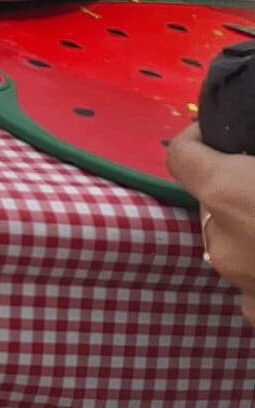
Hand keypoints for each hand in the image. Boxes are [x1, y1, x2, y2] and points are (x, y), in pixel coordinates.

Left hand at [170, 126, 254, 324]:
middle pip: (208, 204)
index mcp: (228, 194)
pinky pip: (251, 285)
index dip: (198, 140)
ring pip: (229, 247)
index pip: (179, 154)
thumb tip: (234, 152)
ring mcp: (242, 288)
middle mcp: (221, 244)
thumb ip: (247, 158)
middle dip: (231, 191)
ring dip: (248, 234)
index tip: (220, 137)